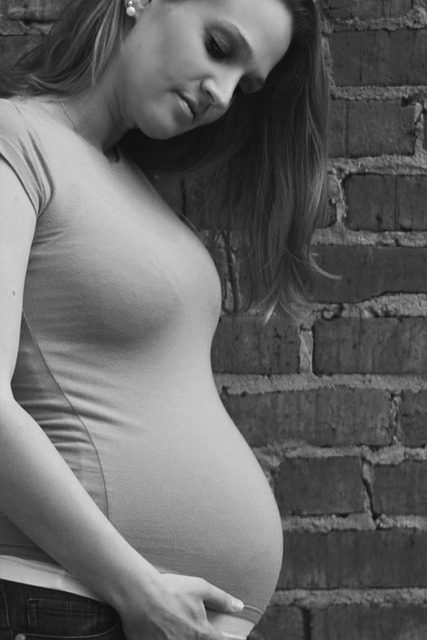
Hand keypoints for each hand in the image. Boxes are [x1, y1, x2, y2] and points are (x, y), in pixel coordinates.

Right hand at [119, 573, 243, 639]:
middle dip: (197, 637)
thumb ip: (221, 599)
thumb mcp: (200, 588)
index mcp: (201, 633)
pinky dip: (165, 639)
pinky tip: (163, 633)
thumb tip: (239, 606)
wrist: (140, 594)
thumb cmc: (171, 590)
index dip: (221, 639)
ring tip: (174, 629)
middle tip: (189, 627)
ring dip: (181, 638)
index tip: (218, 636)